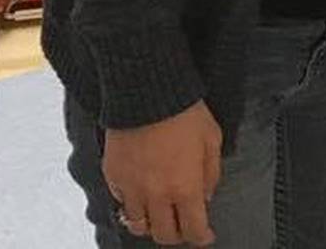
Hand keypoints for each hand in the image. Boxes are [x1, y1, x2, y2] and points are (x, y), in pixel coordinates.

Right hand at [103, 101, 220, 245]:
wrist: (147, 92)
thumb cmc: (183, 110)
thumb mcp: (212, 138)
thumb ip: (211, 171)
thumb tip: (206, 194)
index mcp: (185, 187)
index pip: (193, 229)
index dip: (202, 237)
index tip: (205, 235)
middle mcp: (156, 195)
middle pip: (164, 234)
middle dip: (177, 234)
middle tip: (183, 226)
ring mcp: (131, 188)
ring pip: (139, 225)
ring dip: (152, 224)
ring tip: (160, 215)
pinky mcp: (113, 176)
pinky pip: (121, 202)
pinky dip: (131, 204)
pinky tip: (140, 195)